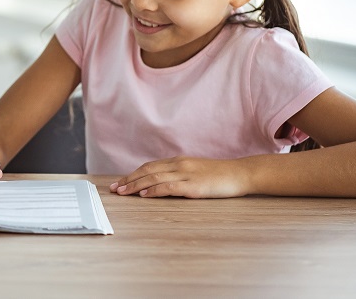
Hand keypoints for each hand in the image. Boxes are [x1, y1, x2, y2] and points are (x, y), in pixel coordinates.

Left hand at [109, 156, 249, 198]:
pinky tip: (144, 195)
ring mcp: (186, 174)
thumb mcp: (195, 171)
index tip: (119, 182)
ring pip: (154, 178)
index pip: (149, 166)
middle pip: (147, 171)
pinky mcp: (193, 186)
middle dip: (128, 180)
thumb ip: (178, 174)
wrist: (241, 173)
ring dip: (136, 185)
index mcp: (178, 161)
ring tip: (122, 192)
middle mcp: (179, 165)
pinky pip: (169, 187)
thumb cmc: (220, 175)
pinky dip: (154, 190)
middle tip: (114, 188)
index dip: (132, 174)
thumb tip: (160, 184)